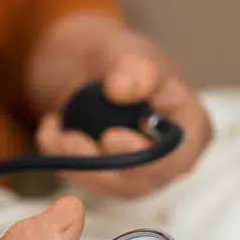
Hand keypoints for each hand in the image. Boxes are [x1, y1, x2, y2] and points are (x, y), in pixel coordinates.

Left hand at [28, 15, 211, 197]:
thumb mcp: (130, 51)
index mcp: (190, 129)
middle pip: (140, 181)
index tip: (111, 137)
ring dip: (75, 164)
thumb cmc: (124, 59)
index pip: (178, 159)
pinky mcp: (110, 181)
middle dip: (100, 165)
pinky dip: (61, 160)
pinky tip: (49, 130)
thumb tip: (121, 91)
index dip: (147, 160)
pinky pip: (85, 182)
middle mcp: (169, 160)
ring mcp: (140, 175)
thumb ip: (135, 67)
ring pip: (109, 187)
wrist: (92, 68)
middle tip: (70, 138)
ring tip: (52, 129)